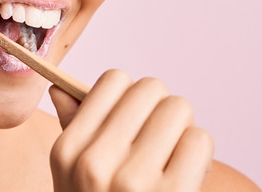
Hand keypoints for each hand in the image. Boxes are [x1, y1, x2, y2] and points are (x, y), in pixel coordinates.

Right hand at [49, 70, 213, 190]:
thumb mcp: (72, 178)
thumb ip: (73, 130)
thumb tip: (62, 89)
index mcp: (67, 151)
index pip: (113, 80)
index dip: (132, 95)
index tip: (135, 118)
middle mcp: (94, 162)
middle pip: (151, 89)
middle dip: (161, 110)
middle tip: (158, 139)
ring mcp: (132, 181)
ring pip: (179, 109)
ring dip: (182, 131)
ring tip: (171, 157)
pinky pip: (199, 140)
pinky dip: (199, 154)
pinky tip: (184, 175)